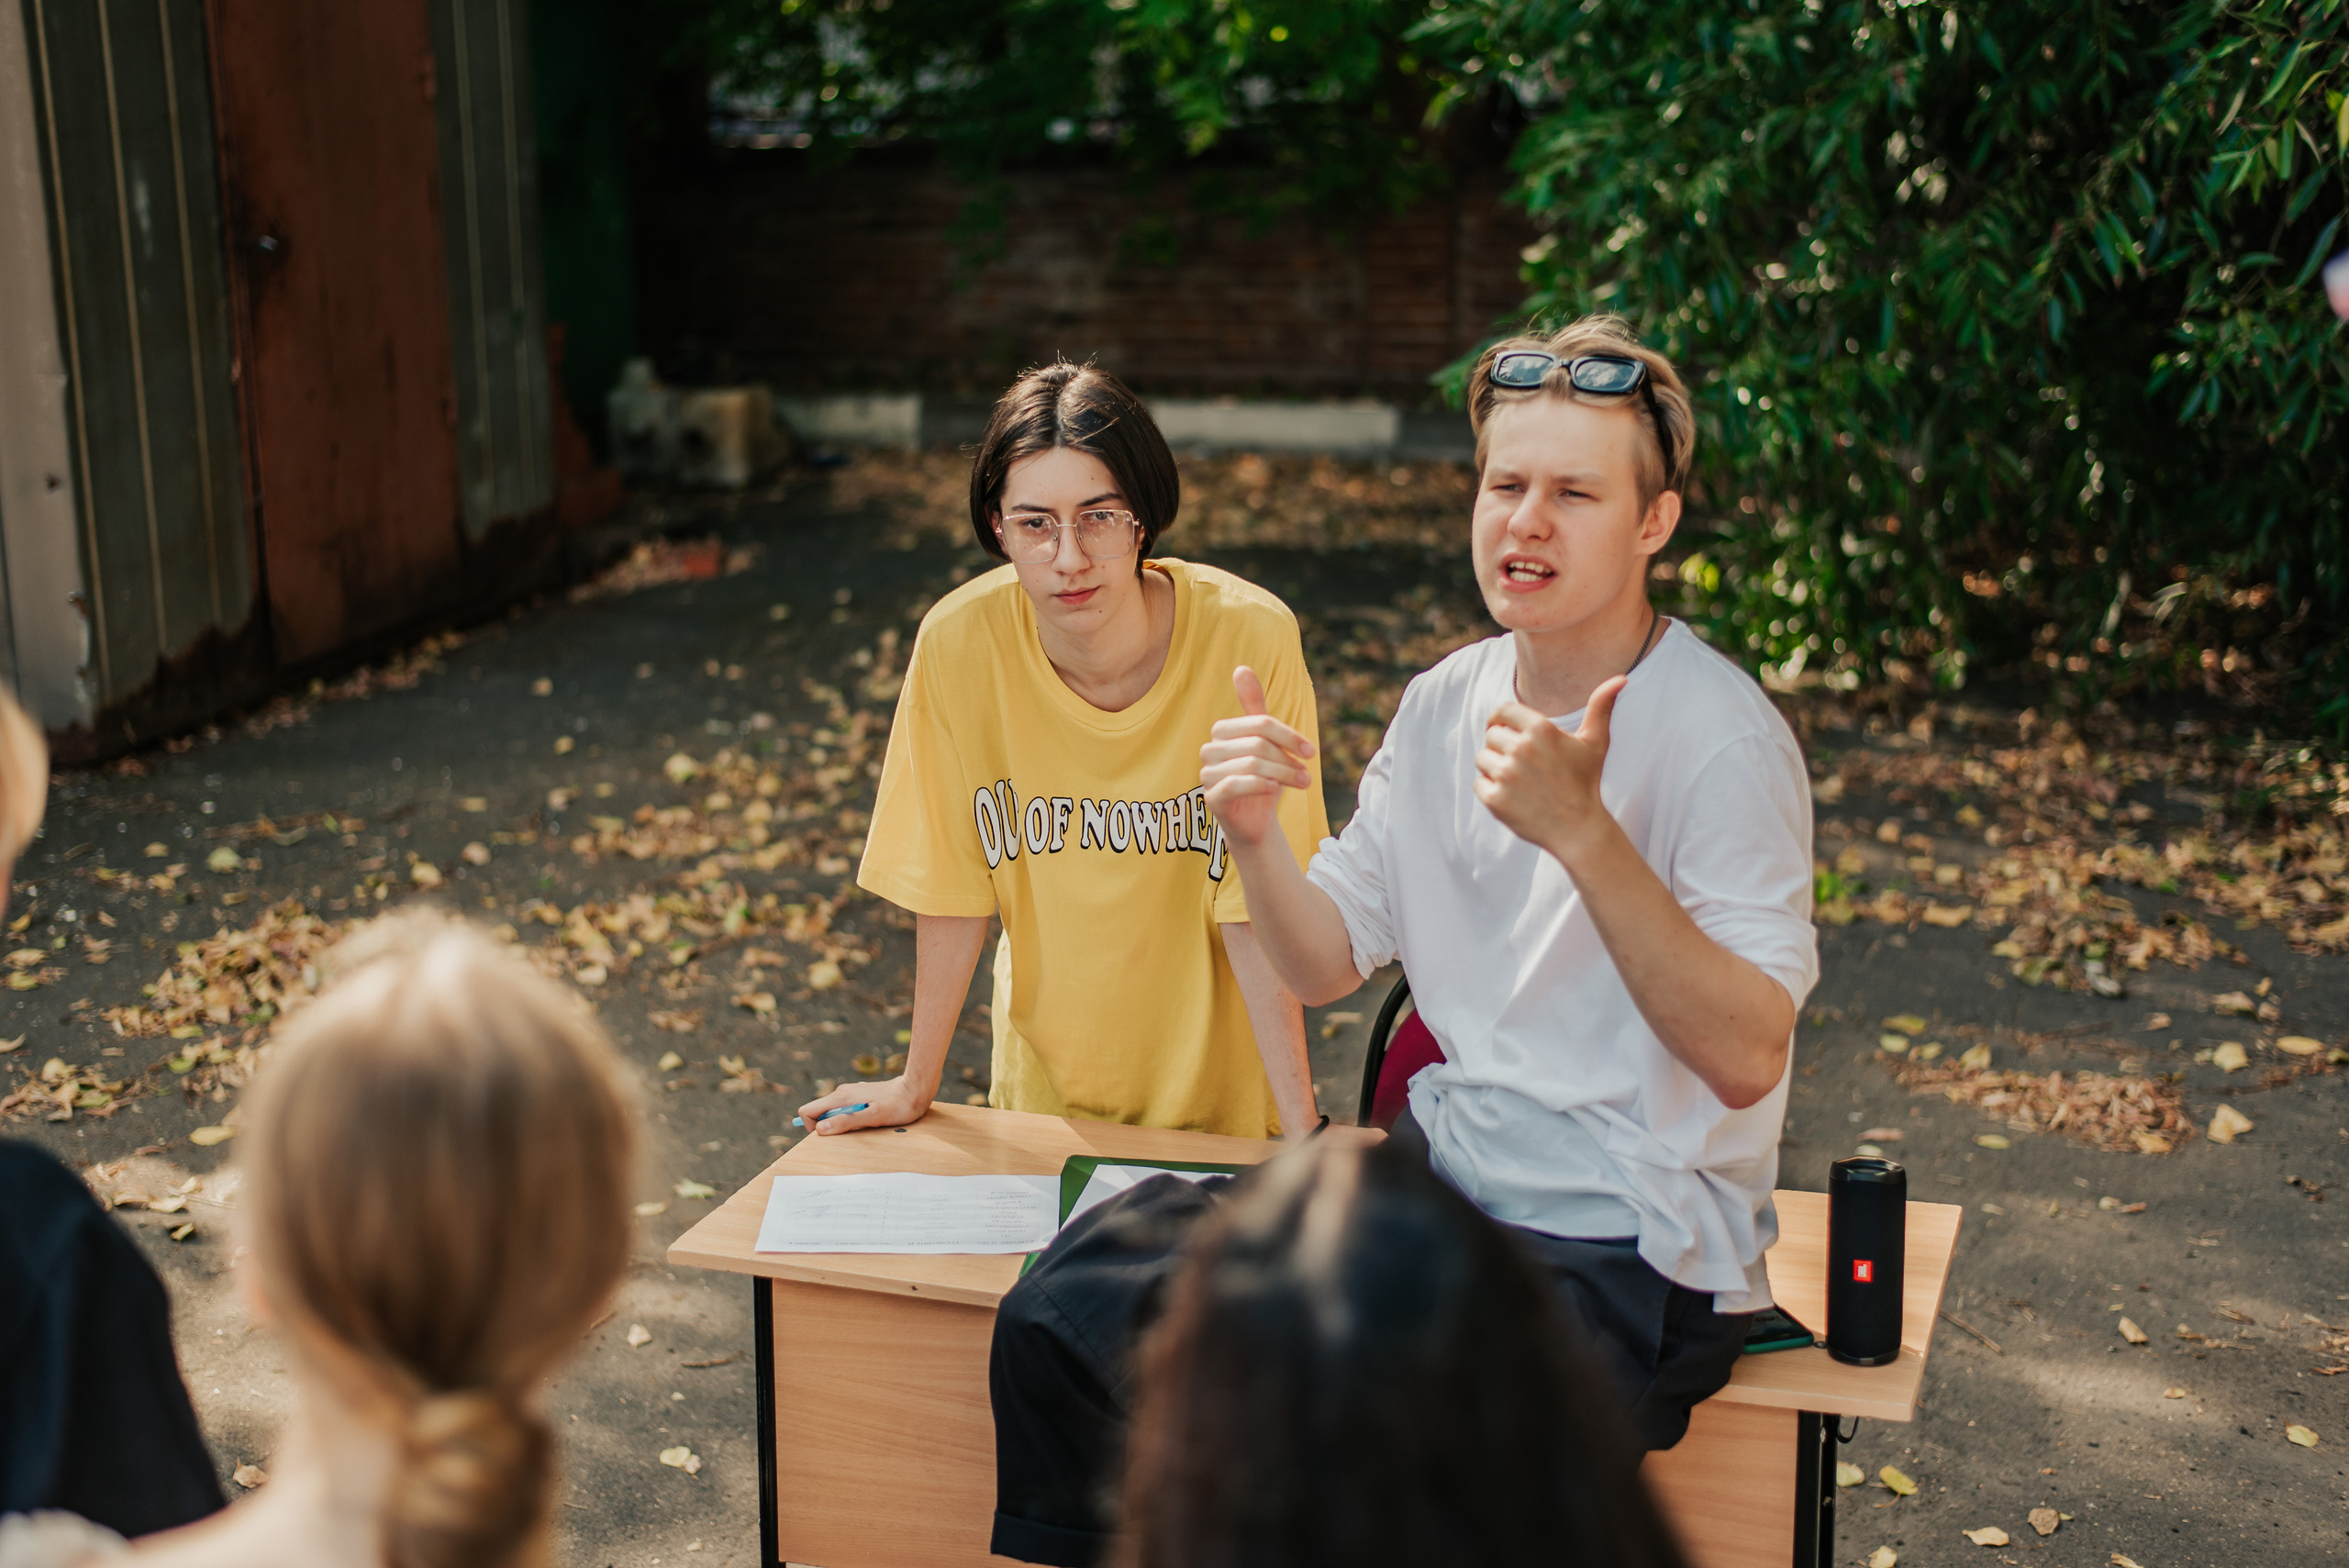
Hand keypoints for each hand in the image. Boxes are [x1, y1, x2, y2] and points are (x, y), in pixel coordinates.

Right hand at [795, 1073, 933, 1136]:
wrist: (915, 1089)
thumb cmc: (897, 1105)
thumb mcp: (872, 1117)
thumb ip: (846, 1122)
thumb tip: (820, 1129)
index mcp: (841, 1097)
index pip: (808, 1111)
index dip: (811, 1127)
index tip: (829, 1136)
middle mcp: (842, 1093)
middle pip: (819, 1113)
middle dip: (828, 1127)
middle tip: (851, 1133)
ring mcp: (850, 1094)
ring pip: (833, 1112)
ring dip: (841, 1123)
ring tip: (864, 1125)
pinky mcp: (860, 1096)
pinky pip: (845, 1110)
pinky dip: (851, 1118)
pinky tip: (870, 1119)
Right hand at [1201, 666, 1314, 849]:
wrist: (1254, 820)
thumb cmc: (1262, 777)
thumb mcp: (1265, 741)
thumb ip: (1255, 707)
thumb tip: (1241, 668)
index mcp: (1222, 730)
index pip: (1260, 723)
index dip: (1289, 735)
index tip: (1311, 751)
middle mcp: (1209, 749)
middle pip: (1258, 743)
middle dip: (1288, 758)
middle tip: (1307, 774)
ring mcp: (1207, 773)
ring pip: (1252, 764)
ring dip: (1283, 774)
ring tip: (1303, 783)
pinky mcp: (1211, 797)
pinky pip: (1236, 784)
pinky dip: (1260, 785)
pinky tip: (1274, 789)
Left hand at [1473, 675, 1624, 865]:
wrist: (1578, 829)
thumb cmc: (1585, 783)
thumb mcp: (1595, 743)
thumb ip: (1601, 706)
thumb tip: (1620, 678)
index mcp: (1541, 729)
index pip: (1502, 711)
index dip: (1501, 720)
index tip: (1506, 730)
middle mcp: (1521, 749)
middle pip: (1491, 735)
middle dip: (1502, 747)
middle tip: (1523, 765)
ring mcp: (1507, 775)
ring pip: (1482, 759)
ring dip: (1494, 768)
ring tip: (1518, 781)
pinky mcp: (1495, 800)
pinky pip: (1478, 784)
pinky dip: (1490, 791)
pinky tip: (1514, 797)